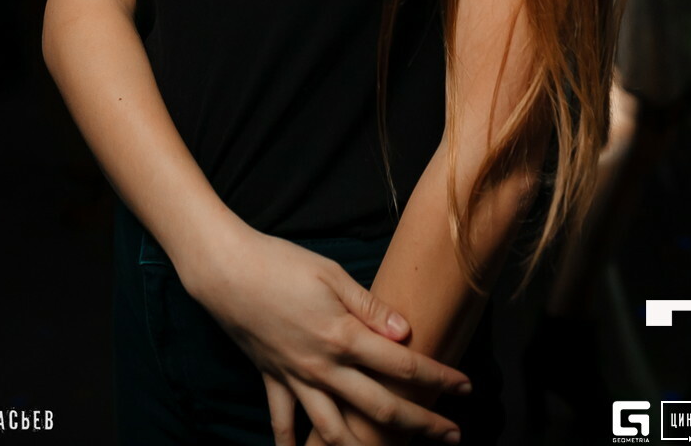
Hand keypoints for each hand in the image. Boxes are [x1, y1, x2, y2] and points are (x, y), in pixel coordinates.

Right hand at [188, 228, 468, 445]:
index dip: (438, 378)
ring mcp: (296, 378)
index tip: (465, 388)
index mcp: (343, 336)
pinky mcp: (271, 378)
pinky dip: (291, 445)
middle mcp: (323, 367)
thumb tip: (407, 332)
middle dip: (421, 424)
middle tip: (452, 436)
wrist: (225, 270)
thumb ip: (370, 308)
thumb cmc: (280, 262)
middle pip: (380, 406)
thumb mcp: (331, 274)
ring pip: (335, 431)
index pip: (402, 365)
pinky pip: (283, 422)